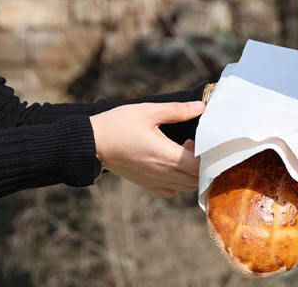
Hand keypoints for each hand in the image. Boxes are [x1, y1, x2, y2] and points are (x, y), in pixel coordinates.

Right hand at [90, 101, 204, 197]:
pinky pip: (170, 191)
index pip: (199, 166)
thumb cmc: (118, 124)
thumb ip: (177, 110)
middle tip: (190, 145)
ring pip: (186, 187)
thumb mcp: (148, 111)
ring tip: (180, 154)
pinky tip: (170, 166)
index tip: (194, 139)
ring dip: (191, 173)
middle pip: (196, 179)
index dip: (204, 154)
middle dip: (201, 163)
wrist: (92, 143)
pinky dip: (177, 182)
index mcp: (165, 156)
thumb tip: (200, 107)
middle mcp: (162, 173)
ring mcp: (154, 181)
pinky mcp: (146, 184)